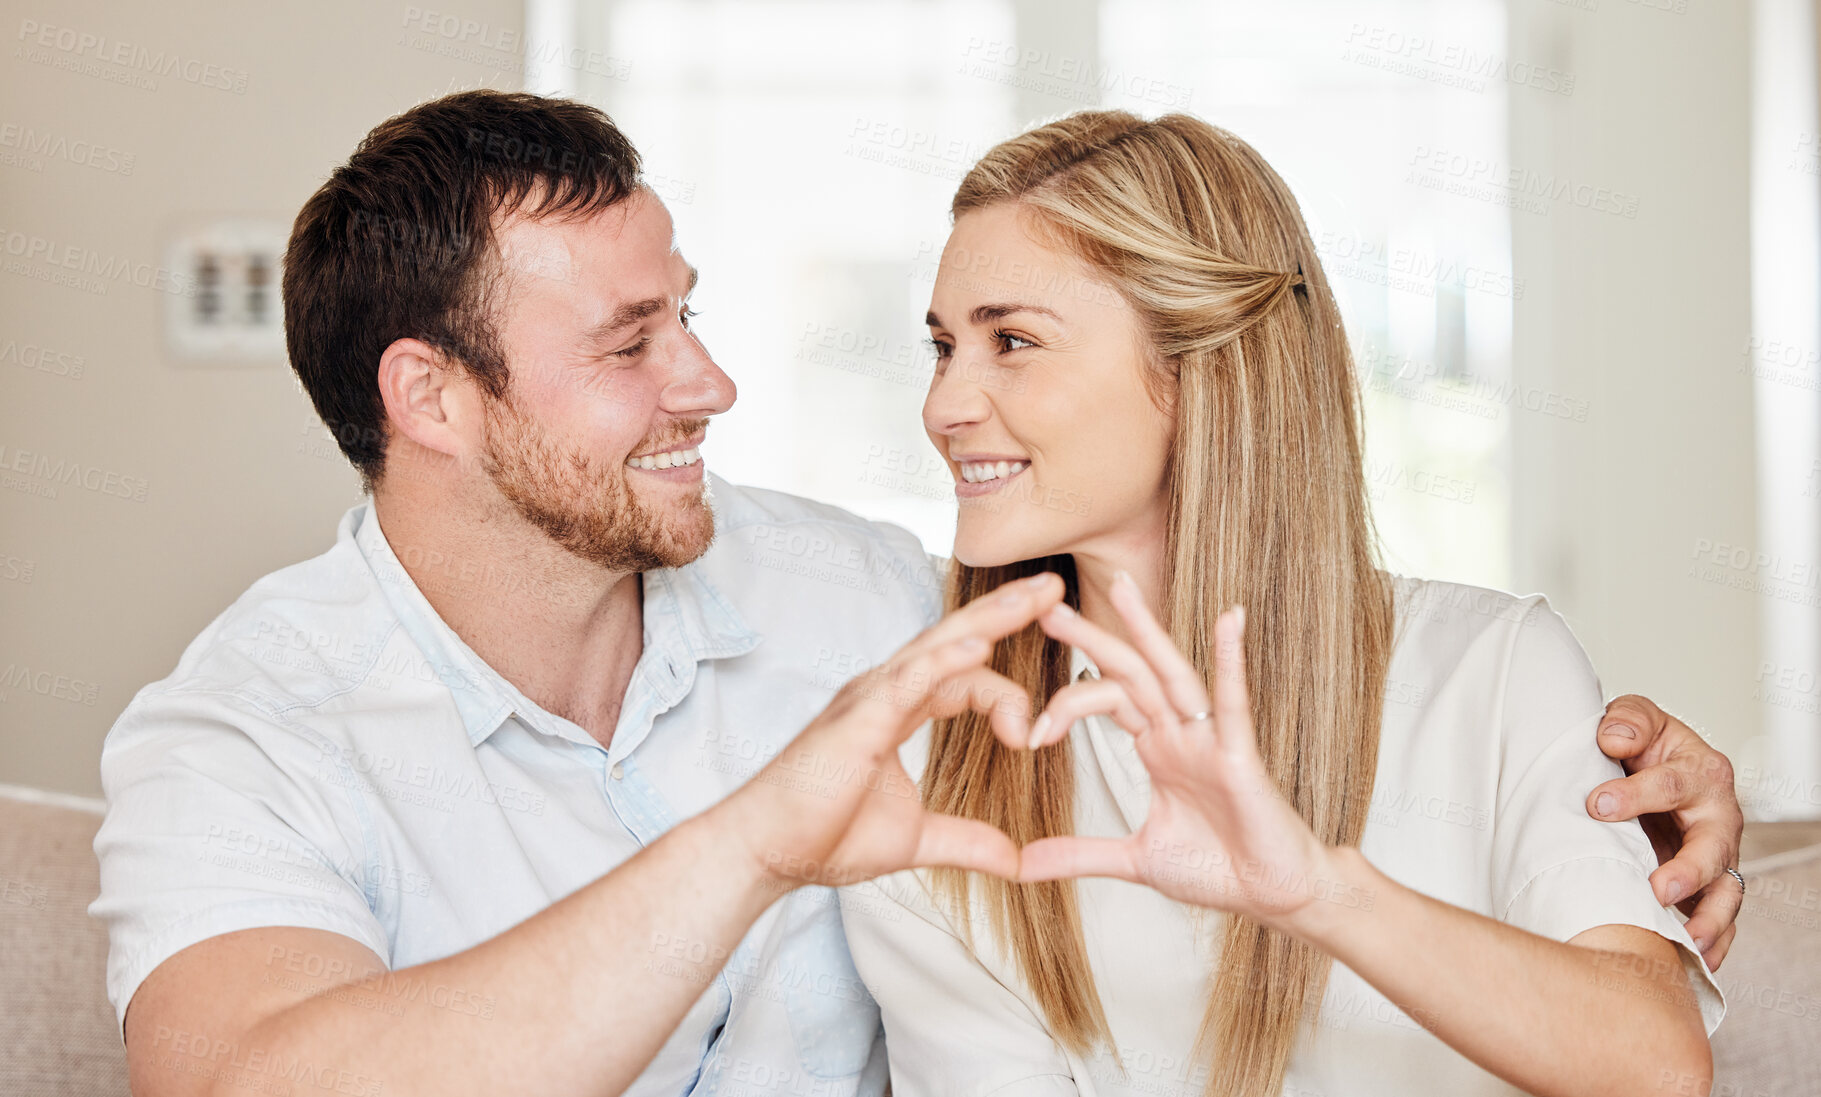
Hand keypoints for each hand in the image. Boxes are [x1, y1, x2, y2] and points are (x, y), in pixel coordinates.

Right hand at [726, 572, 1066, 892]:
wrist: (768, 854)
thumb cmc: (823, 837)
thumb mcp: (916, 839)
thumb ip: (969, 841)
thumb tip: (1018, 860)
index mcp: (897, 709)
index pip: (965, 676)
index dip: (1006, 693)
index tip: (1032, 738)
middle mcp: (884, 691)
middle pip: (956, 638)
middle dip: (1008, 610)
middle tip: (1055, 585)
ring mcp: (869, 699)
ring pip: (938, 645)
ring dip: (990, 619)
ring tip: (1034, 596)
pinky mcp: (857, 720)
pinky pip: (907, 680)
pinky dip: (945, 660)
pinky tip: (982, 645)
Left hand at [1014, 572, 1336, 927]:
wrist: (1276, 895)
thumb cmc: (1222, 869)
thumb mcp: (1136, 859)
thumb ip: (1081, 855)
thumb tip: (1024, 863)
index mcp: (1159, 749)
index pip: (1107, 700)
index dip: (1066, 707)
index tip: (1031, 734)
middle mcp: (1182, 734)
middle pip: (1130, 672)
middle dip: (1093, 638)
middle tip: (1051, 606)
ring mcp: (1211, 740)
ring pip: (1172, 674)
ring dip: (1147, 630)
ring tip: (1123, 586)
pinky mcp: (1241, 756)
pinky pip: (1234, 703)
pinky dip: (1231, 661)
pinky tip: (1230, 620)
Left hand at [1585, 694, 1743, 968]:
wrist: (1646, 768)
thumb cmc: (1642, 747)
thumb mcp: (1636, 719)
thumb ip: (1628, 721)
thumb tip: (1614, 738)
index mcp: (1700, 771)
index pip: (1671, 784)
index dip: (1635, 795)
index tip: (1597, 806)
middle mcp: (1717, 817)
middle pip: (1713, 847)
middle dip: (1689, 870)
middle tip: (1659, 888)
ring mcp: (1717, 856)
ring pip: (1725, 891)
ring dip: (1708, 916)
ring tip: (1686, 937)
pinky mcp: (1708, 887)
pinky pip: (1719, 919)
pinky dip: (1714, 942)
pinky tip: (1698, 962)